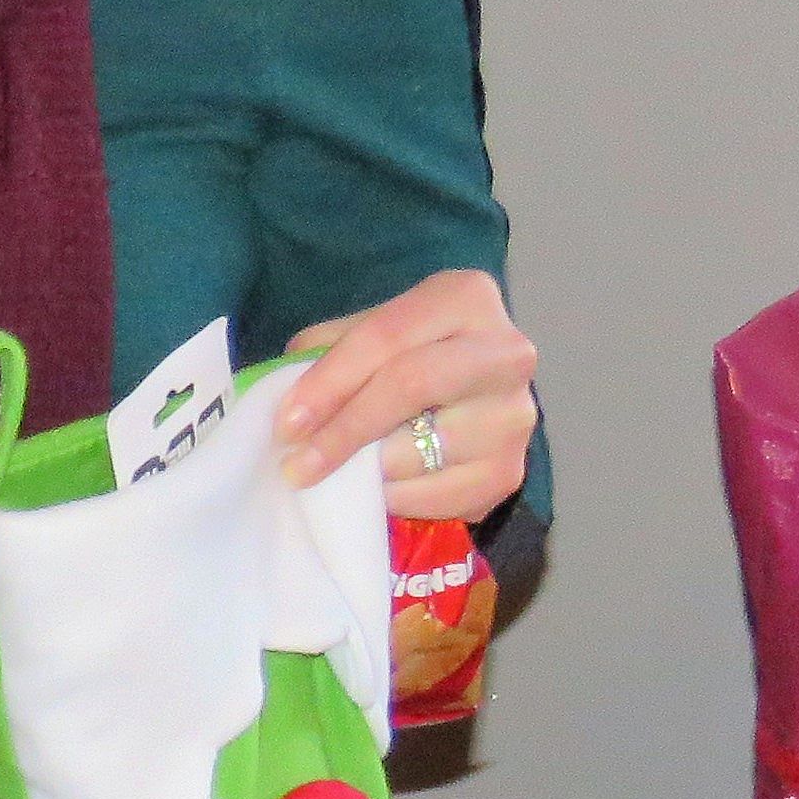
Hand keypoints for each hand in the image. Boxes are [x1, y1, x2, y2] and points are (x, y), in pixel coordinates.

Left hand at [274, 272, 538, 519]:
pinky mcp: (511, 471)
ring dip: (364, 472)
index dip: (331, 380)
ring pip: (423, 450)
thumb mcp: (362, 335)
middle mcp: (506, 352)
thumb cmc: (400, 357)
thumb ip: (324, 353)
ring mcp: (515, 415)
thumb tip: (284, 399)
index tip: (286, 423)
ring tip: (332, 477)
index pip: (387, 335)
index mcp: (465, 297)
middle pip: (414, 384)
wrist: (465, 397)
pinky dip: (394, 501)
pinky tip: (372, 492)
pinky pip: (439, 497)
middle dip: (345, 429)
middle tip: (297, 464)